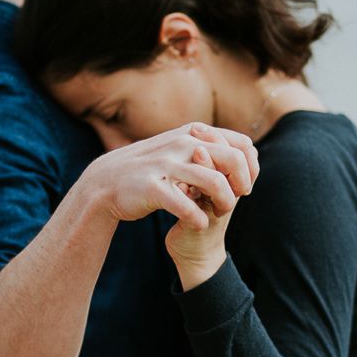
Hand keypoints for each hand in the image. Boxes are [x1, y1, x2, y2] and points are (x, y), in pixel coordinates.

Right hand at [81, 122, 257, 230]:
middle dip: (241, 185)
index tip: (244, 186)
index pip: (241, 145)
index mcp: (194, 133)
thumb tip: (244, 149)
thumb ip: (207, 146)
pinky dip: (198, 218)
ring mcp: (167, 164)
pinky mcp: (153, 187)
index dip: (251, 168)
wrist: (105, 182)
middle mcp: (183, 144)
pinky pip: (186, 205)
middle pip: (233, 160)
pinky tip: (199, 223)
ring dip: (224, 203)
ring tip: (219, 213)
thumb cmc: (149, 169)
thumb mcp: (178, 147)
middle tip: (235, 201)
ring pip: (214, 182)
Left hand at [165, 146, 234, 290]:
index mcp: (228, 183)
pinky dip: (189, 196)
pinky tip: (178, 186)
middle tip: (196, 135)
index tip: (197, 127)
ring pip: (219, 184)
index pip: (238, 153)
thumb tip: (195, 132)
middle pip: (233, 164)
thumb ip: (202, 166)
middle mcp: (227, 195)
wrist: (190, 250)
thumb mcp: (199, 187)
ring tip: (195, 155)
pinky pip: (199, 209)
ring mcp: (216, 211)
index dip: (220, 138)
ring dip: (207, 168)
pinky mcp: (202, 227)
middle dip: (216, 147)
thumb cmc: (194, 214)